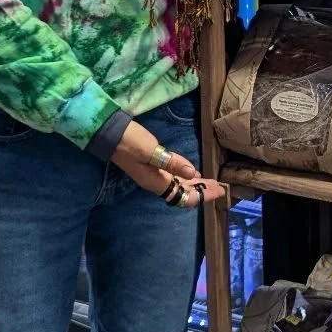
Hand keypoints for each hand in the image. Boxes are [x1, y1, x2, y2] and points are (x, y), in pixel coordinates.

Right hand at [111, 119, 228, 209]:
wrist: (109, 133)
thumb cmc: (130, 142)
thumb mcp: (152, 152)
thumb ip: (173, 163)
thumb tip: (194, 173)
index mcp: (157, 183)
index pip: (184, 197)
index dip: (203, 196)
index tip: (220, 191)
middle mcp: (156, 182)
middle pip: (183, 193)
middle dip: (203, 191)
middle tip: (221, 187)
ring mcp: (154, 174)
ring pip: (179, 185)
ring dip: (196, 184)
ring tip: (212, 182)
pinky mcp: (153, 165)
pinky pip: (174, 176)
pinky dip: (186, 176)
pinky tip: (193, 172)